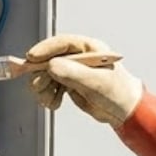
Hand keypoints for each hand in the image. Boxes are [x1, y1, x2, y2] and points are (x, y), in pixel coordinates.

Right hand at [26, 34, 142, 125]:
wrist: (123, 111)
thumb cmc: (118, 93)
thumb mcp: (96, 82)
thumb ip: (73, 73)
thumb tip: (51, 65)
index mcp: (89, 49)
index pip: (62, 44)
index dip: (45, 49)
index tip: (31, 57)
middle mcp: (77, 58)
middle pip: (48, 60)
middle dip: (41, 75)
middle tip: (42, 88)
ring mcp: (71, 71)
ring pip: (44, 75)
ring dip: (43, 89)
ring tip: (52, 100)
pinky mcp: (66, 84)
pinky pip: (48, 87)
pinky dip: (47, 96)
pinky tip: (55, 103)